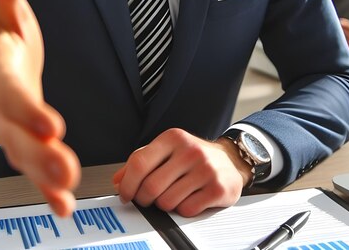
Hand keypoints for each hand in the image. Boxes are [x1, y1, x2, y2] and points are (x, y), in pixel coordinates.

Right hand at [0, 0, 80, 216]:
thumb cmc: (4, 43)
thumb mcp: (6, 11)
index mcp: (0, 73)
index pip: (11, 92)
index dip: (27, 107)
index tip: (50, 123)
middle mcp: (3, 108)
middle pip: (17, 133)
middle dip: (38, 150)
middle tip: (61, 165)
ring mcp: (14, 131)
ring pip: (25, 157)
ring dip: (45, 174)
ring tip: (66, 188)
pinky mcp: (27, 145)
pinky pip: (35, 172)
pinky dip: (47, 189)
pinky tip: (65, 206)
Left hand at [113, 128, 248, 216]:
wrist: (230, 160)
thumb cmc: (192, 156)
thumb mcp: (166, 150)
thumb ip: (141, 161)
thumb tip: (118, 180)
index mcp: (172, 138)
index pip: (139, 162)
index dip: (127, 184)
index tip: (125, 194)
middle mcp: (189, 150)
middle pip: (151, 186)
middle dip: (144, 199)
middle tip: (146, 200)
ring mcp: (205, 169)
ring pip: (167, 201)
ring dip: (164, 205)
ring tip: (172, 195)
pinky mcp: (217, 188)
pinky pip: (187, 209)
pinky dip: (183, 210)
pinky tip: (189, 198)